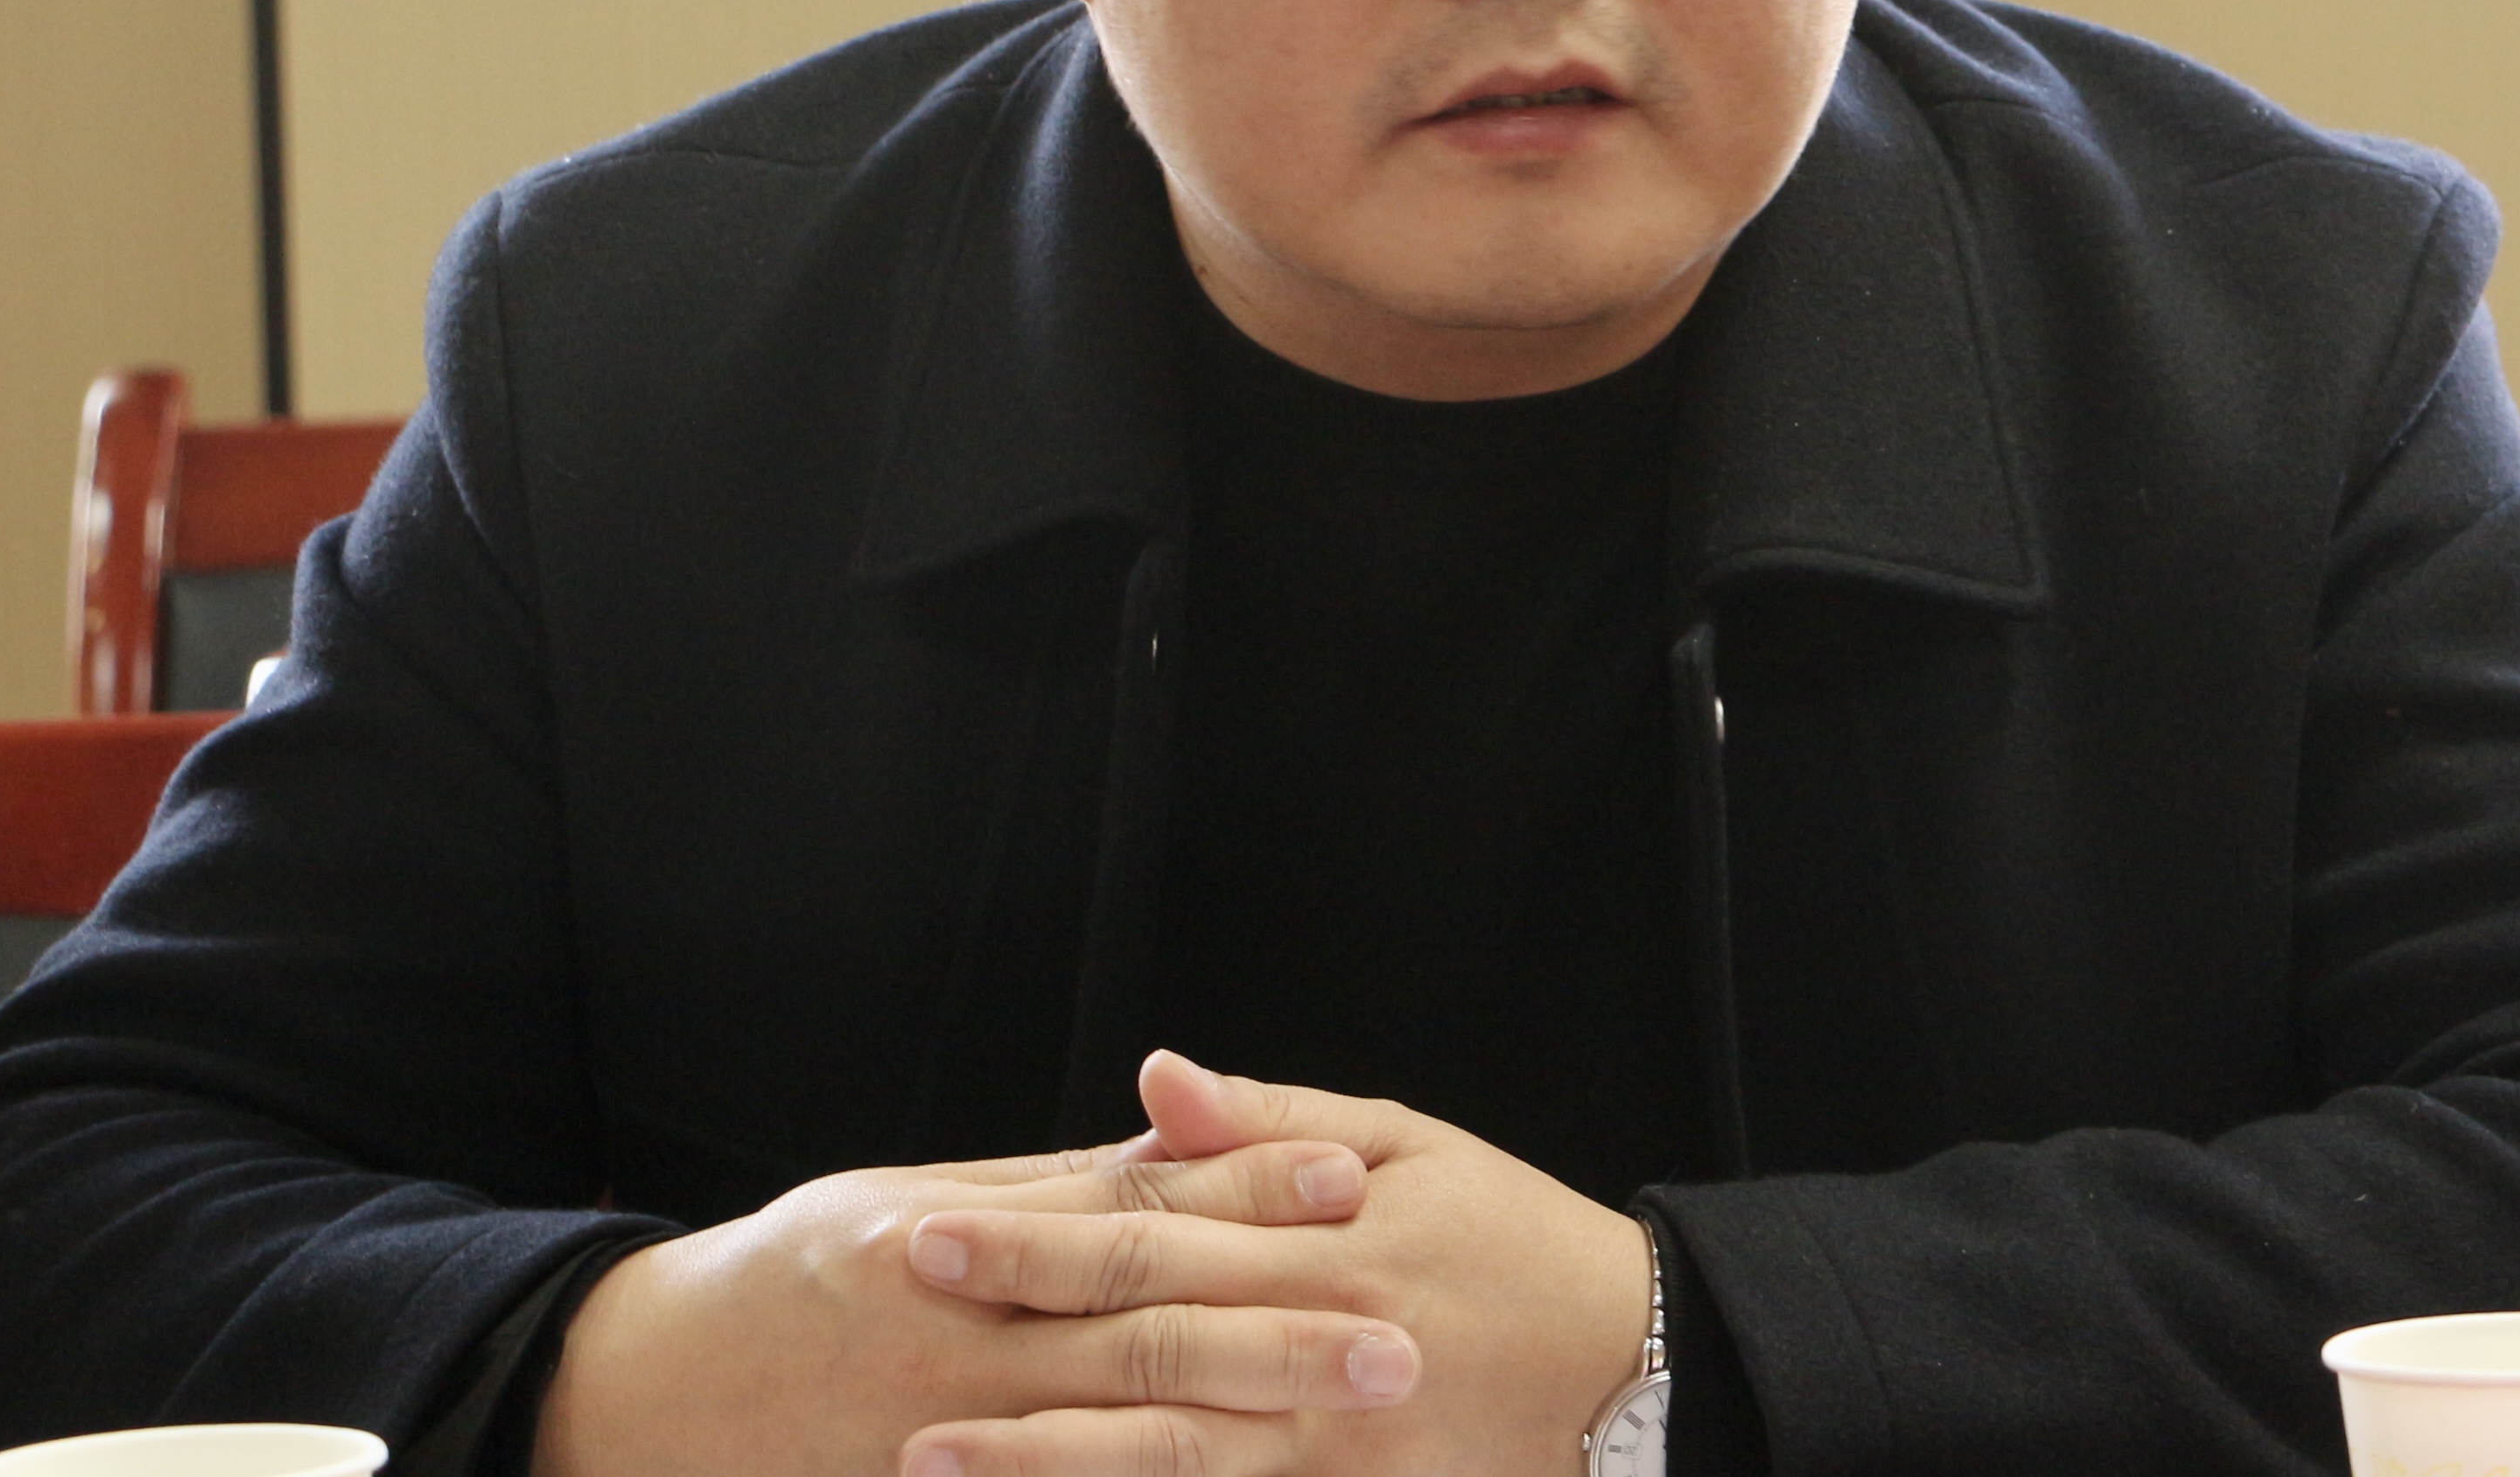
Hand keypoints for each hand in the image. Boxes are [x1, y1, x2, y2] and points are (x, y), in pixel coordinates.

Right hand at [531, 1125, 1414, 1476]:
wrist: (656, 1396)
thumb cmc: (796, 1279)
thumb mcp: (907, 1195)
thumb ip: (1048, 1185)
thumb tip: (1174, 1135)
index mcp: (957, 1237)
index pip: (1132, 1208)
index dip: (1245, 1193)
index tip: (1352, 1179)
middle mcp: (960, 1340)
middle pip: (1149, 1333)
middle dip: (1282, 1335)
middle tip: (1399, 1340)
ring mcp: (950, 1441)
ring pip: (1121, 1437)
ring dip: (1246, 1430)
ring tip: (1351, 1425)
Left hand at [903, 1053, 1651, 1476]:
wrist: (1631, 1372)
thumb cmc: (1513, 1240)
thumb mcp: (1409, 1143)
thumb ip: (1272, 1121)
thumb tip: (1153, 1080)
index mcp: (1319, 1241)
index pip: (1146, 1231)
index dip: (1033, 1232)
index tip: (929, 1226)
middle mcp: (1308, 1348)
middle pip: (1132, 1342)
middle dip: (1006, 1336)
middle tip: (888, 1325)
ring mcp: (1322, 1451)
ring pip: (1160, 1462)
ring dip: (1037, 1460)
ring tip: (924, 1458)